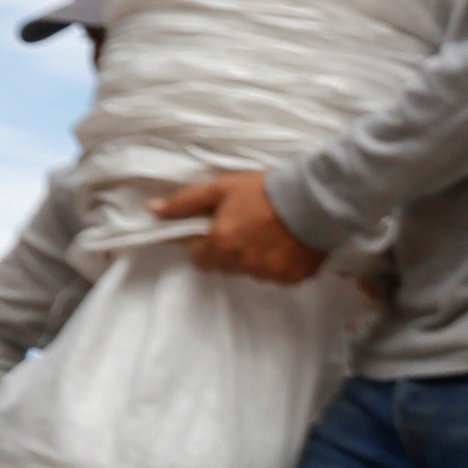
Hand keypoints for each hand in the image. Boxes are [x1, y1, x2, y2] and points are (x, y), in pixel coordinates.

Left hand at [152, 170, 324, 285]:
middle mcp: (243, 264)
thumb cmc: (263, 191)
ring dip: (257, 259)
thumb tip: (153, 210)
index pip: (201, 260)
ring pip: (253, 272)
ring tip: (272, 236)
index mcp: (221, 244)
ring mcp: (269, 274)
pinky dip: (280, 264)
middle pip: (227, 266)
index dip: (208, 245)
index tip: (221, 232)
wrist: (315, 199)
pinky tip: (288, 245)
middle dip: (233, 251)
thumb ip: (186, 203)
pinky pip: (279, 277)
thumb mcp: (221, 189)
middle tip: (249, 229)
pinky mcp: (293, 278)